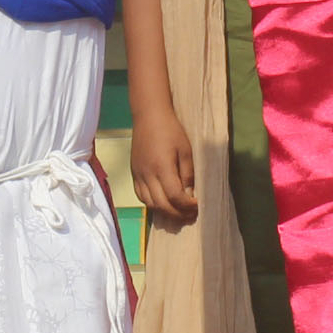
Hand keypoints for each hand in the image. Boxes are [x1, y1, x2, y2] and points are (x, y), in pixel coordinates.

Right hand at [129, 107, 197, 230]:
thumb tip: (189, 195)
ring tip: (179, 212)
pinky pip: (141, 196)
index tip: (197, 206)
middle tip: (191, 215)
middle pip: (161, 205)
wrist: (149, 116)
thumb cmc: (171, 130)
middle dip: (178, 214)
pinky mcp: (134, 174)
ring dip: (165, 212)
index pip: (175, 197)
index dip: (187, 206)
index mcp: (162, 168)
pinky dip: (152, 204)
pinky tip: (163, 203)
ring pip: (150, 204)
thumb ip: (187, 174)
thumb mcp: (186, 151)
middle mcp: (147, 175)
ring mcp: (138, 175)